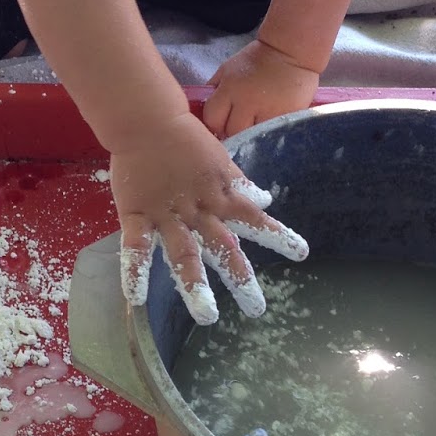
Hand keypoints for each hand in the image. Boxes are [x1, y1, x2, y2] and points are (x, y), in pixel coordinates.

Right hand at [110, 111, 307, 324]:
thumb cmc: (184, 140)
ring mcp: (167, 215)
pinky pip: (135, 246)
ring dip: (195, 284)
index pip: (254, 219)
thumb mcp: (220, 159)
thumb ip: (240, 184)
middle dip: (240, 277)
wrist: (147, 120)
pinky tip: (135, 297)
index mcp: (220, 196)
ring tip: (207, 316)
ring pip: (183, 253)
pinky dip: (135, 269)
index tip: (300, 254)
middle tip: (256, 309)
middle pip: (223, 247)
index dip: (277, 235)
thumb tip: (265, 200)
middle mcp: (199, 211)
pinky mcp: (137, 213)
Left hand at [203, 38, 321, 139]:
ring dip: (250, 135)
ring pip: (251, 138)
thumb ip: (215, 88)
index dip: (214, 123)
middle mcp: (247, 103)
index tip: (220, 123)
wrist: (290, 52)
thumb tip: (202, 109)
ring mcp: (268, 112)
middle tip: (237, 127)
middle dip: (231, 131)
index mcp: (230, 89)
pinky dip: (268, 133)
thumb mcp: (228, 68)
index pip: (212, 118)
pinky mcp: (285, 118)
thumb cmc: (256, 59)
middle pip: (231, 132)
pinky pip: (271, 135)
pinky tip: (268, 127)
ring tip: (253, 127)